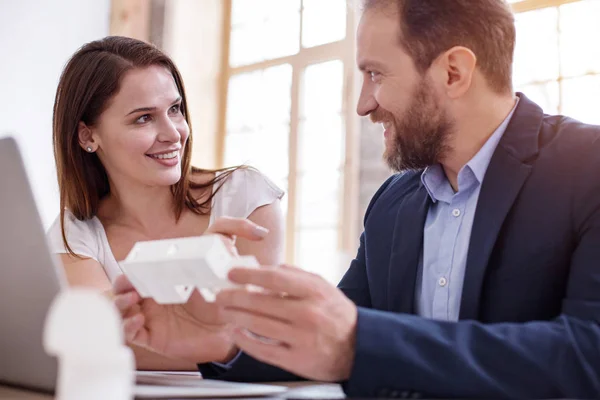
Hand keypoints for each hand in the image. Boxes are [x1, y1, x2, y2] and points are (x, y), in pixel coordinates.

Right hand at [113, 217, 269, 363]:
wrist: (228, 331)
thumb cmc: (224, 296)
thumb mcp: (231, 266)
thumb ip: (241, 241)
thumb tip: (261, 231)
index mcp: (164, 274)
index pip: (140, 265)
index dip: (132, 266)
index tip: (139, 266)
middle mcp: (153, 293)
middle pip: (122, 286)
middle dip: (120, 284)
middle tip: (130, 284)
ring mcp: (151, 315)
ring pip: (120, 309)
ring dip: (119, 303)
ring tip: (133, 301)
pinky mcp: (152, 335)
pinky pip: (130, 332)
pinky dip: (127, 326)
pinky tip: (138, 321)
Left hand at [215, 265, 357, 381]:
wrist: (359, 348)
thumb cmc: (337, 315)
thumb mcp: (324, 288)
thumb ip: (296, 276)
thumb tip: (268, 269)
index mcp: (314, 292)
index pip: (275, 278)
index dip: (249, 274)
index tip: (232, 273)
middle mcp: (308, 313)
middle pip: (261, 302)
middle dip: (235, 297)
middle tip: (220, 293)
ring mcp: (301, 338)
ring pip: (258, 325)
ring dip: (235, 316)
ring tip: (223, 310)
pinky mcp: (296, 359)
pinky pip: (264, 349)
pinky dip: (246, 341)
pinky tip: (237, 332)